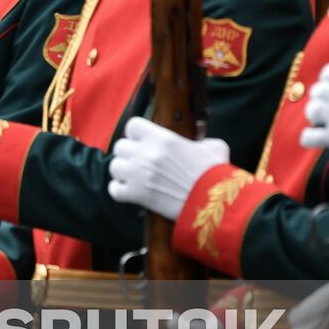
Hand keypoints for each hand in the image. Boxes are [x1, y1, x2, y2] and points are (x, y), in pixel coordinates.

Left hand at [107, 118, 229, 220]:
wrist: (212, 203)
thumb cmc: (215, 174)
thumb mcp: (214, 147)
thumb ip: (201, 140)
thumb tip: (199, 142)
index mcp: (162, 138)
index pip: (133, 125)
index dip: (137, 133)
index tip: (143, 140)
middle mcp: (145, 153)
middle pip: (120, 146)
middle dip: (129, 153)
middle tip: (140, 161)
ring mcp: (137, 174)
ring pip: (114, 166)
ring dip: (123, 172)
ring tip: (135, 177)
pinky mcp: (136, 194)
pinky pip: (114, 189)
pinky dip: (120, 191)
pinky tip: (130, 192)